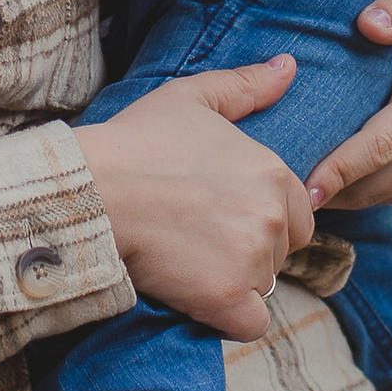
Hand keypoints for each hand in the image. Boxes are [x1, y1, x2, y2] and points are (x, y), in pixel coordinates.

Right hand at [71, 55, 317, 340]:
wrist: (94, 189)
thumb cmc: (135, 141)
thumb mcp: (191, 97)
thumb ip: (246, 85)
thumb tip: (289, 66)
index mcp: (274, 172)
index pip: (297, 216)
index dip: (258, 221)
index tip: (216, 217)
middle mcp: (273, 215)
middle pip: (279, 254)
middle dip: (247, 252)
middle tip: (198, 239)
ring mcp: (253, 258)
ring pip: (262, 288)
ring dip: (233, 284)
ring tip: (187, 260)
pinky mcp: (228, 297)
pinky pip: (250, 324)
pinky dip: (227, 318)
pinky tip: (196, 296)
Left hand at [306, 0, 391, 212]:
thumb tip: (368, 24)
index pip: (378, 147)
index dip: (337, 171)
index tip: (300, 188)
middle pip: (378, 183)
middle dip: (331, 190)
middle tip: (282, 187)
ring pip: (389, 194)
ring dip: (349, 193)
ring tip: (303, 182)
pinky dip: (374, 188)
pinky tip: (342, 175)